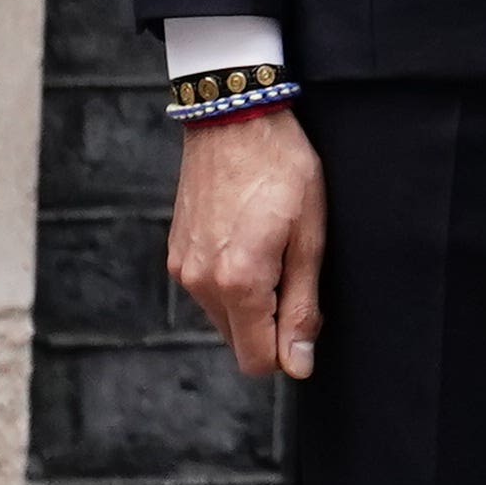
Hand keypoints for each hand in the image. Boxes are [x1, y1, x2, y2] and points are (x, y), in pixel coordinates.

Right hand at [169, 108, 328, 384]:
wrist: (233, 119)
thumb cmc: (284, 170)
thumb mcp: (310, 237)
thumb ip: (302, 306)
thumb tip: (298, 365)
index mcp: (238, 282)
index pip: (256, 360)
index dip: (287, 351)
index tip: (307, 316)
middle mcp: (200, 283)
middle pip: (238, 342)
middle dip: (269, 324)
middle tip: (294, 270)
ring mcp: (182, 269)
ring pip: (222, 317)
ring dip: (250, 301)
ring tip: (272, 247)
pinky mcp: (175, 253)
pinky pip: (207, 291)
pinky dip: (231, 282)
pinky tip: (250, 240)